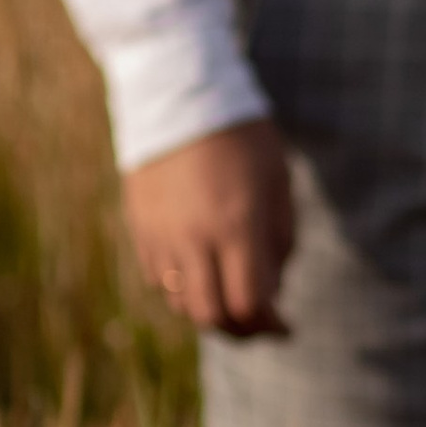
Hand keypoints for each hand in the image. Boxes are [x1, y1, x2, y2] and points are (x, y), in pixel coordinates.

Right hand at [122, 119, 295, 337]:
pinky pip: (159, 280)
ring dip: (210, 311)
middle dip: (240, 331)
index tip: (285, 327)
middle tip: (259, 325)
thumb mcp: (278, 183)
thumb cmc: (243, 137)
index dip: (270, 325)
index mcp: (237, 225)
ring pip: (181, 304)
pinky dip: (183, 290)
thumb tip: (273, 289)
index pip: (249, 304)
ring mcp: (161, 236)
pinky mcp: (140, 229)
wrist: (179, 94)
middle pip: (211, 316)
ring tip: (232, 299)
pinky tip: (202, 274)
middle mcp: (194, 238)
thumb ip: (279, 239)